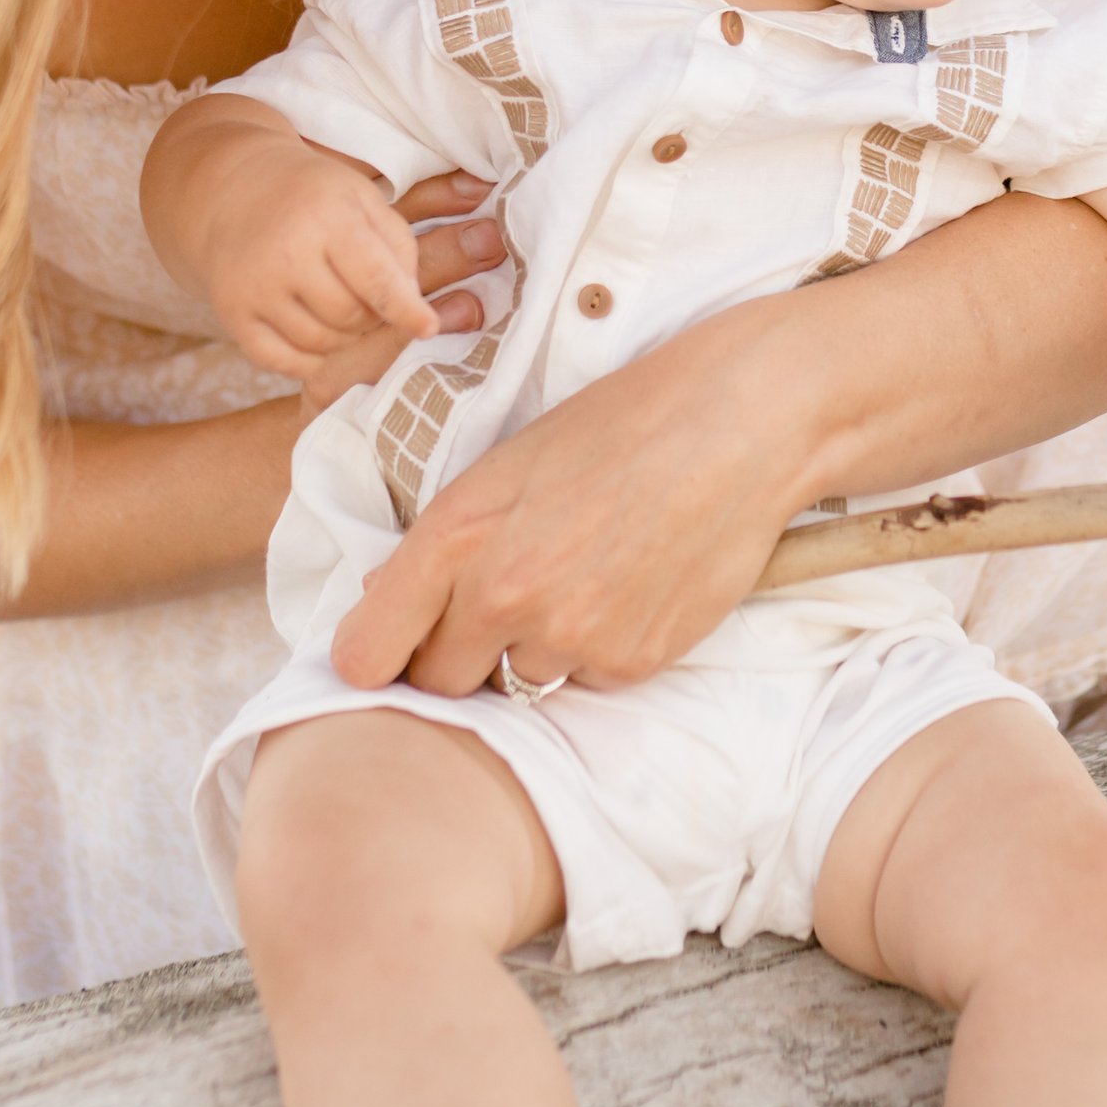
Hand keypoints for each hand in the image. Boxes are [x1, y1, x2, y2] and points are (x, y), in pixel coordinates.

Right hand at [169, 116, 503, 383]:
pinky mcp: (233, 315)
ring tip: (343, 309)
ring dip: (344, 339)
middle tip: (373, 302)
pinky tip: (315, 331)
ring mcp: (255, 288)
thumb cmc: (317, 195)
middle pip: (353, 318)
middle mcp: (287, 254)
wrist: (232, 188)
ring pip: (322, 343)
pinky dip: (309, 356)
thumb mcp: (364, 199)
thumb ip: (403, 245)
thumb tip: (443, 295)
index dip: (407, 310)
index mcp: (328, 219)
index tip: (429, 327)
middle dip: (373, 318)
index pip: (376, 280)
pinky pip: (285, 361)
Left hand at [332, 300, 819, 697]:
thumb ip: (446, 542)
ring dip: (533, 652)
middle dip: (453, 658)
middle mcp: (505, 596)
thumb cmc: (623, 424)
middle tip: (496, 606)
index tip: (387, 651)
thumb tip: (387, 604)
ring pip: (518, 684)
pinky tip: (631, 588)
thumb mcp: (509, 463)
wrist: (741, 422)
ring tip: (584, 578)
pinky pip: (589, 682)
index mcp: (457, 535)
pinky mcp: (632, 662)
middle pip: (438, 685)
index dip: (373, 655)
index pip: (366, 652)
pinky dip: (600, 650)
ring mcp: (571, 637)